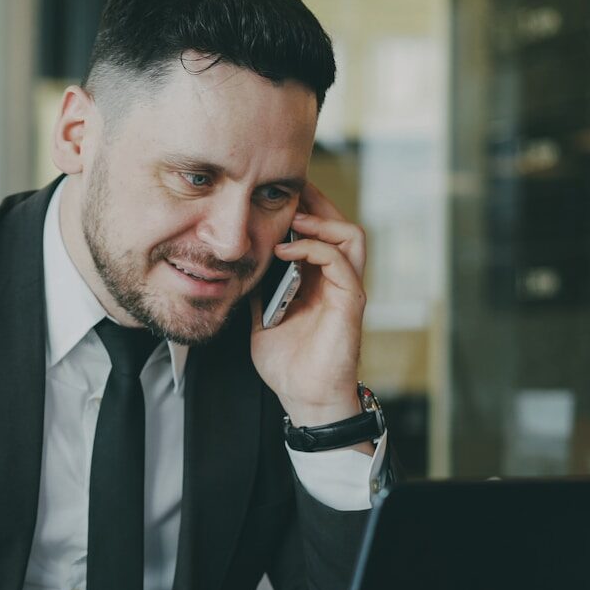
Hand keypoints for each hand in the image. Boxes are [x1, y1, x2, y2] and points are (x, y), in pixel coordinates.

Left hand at [250, 181, 368, 434]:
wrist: (304, 398)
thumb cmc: (287, 363)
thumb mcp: (261, 317)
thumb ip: (258, 290)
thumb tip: (238, 266)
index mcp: (319, 280)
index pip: (321, 232)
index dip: (304, 209)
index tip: (276, 195)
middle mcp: (338, 280)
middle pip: (340, 224)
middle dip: (316, 203)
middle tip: (288, 191)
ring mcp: (347, 289)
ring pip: (351, 236)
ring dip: (321, 221)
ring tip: (291, 218)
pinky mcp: (351, 303)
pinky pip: (342, 262)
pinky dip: (315, 248)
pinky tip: (287, 249)